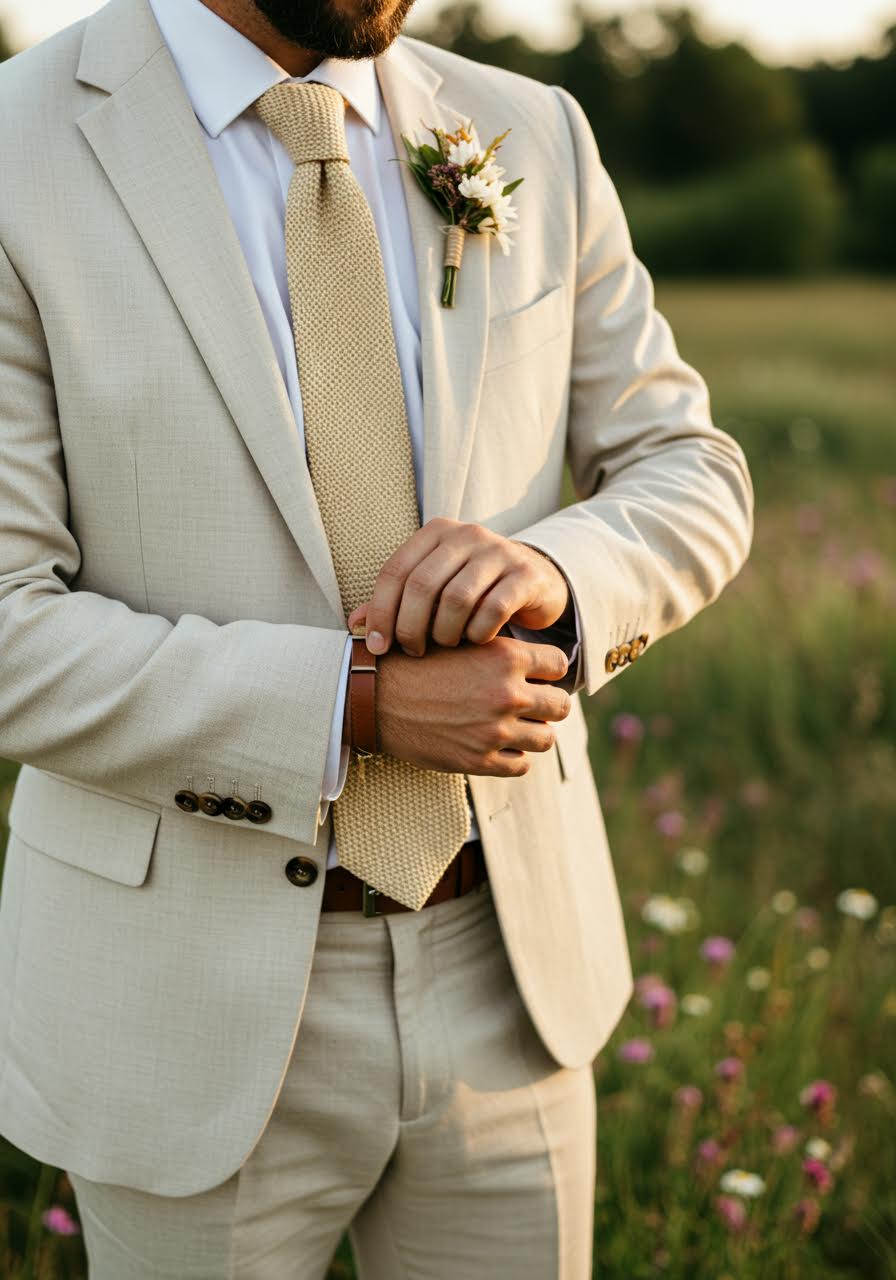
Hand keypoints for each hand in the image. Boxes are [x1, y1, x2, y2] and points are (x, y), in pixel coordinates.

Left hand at [346, 518, 570, 656]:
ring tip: (445, 645)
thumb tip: (354, 625)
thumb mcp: (434, 589)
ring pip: (457, 598)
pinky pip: (493, 609)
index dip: (381, 612)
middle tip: (413, 651)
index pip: (395, 571)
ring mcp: (499, 551)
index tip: (377, 647)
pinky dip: (478, 633)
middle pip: (423, 585)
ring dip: (445, 632)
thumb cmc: (473, 589)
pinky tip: (475, 641)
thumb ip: (395, 603)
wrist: (535, 582)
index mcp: (436, 533)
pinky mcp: (525, 575)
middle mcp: (467, 534)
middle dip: (410, 627)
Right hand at [376, 635, 570, 777]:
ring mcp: (496, 731)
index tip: (539, 674)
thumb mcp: (461, 640)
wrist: (375, 696)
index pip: (560, 664)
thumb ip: (500, 649)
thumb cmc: (416, 663)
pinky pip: (521, 765)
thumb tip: (535, 660)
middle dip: (549, 703)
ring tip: (517, 726)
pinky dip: (515, 756)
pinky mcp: (480, 760)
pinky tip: (499, 745)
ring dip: (534, 732)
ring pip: (547, 738)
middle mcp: (507, 693)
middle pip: (561, 704)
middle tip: (532, 703)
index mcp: (505, 656)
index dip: (550, 669)